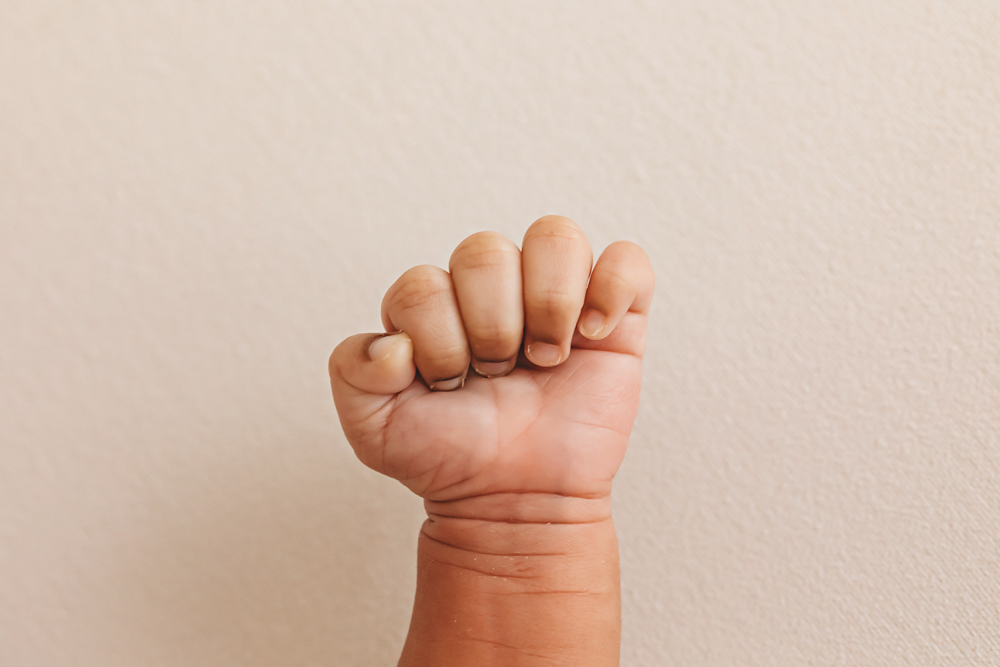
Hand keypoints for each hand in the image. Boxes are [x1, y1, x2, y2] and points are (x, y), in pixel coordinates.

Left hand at [329, 216, 653, 508]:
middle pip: (485, 251)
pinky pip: (626, 262)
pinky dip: (612, 289)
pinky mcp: (613, 316)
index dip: (438, 339)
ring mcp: (555, 298)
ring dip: (547, 304)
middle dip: (489, 327)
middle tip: (499, 374)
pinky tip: (592, 336)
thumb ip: (353, 371)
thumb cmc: (450, 459)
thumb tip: (394, 339)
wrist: (515, 503)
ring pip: (554, 237)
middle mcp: (493, 290)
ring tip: (545, 357)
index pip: (424, 283)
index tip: (452, 386)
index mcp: (434, 304)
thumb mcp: (374, 427)